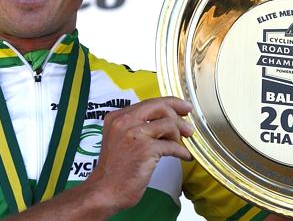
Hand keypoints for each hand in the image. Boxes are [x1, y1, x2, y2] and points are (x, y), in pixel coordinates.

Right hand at [83, 97, 193, 213]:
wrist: (105, 190)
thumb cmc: (114, 170)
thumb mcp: (120, 139)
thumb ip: (137, 126)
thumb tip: (167, 120)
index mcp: (117, 117)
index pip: (150, 102)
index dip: (171, 103)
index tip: (184, 107)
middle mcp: (125, 121)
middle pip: (161, 107)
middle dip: (179, 116)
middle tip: (188, 128)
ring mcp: (135, 133)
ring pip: (169, 124)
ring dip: (179, 136)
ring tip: (181, 145)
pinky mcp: (146, 149)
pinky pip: (172, 145)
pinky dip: (182, 151)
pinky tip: (184, 156)